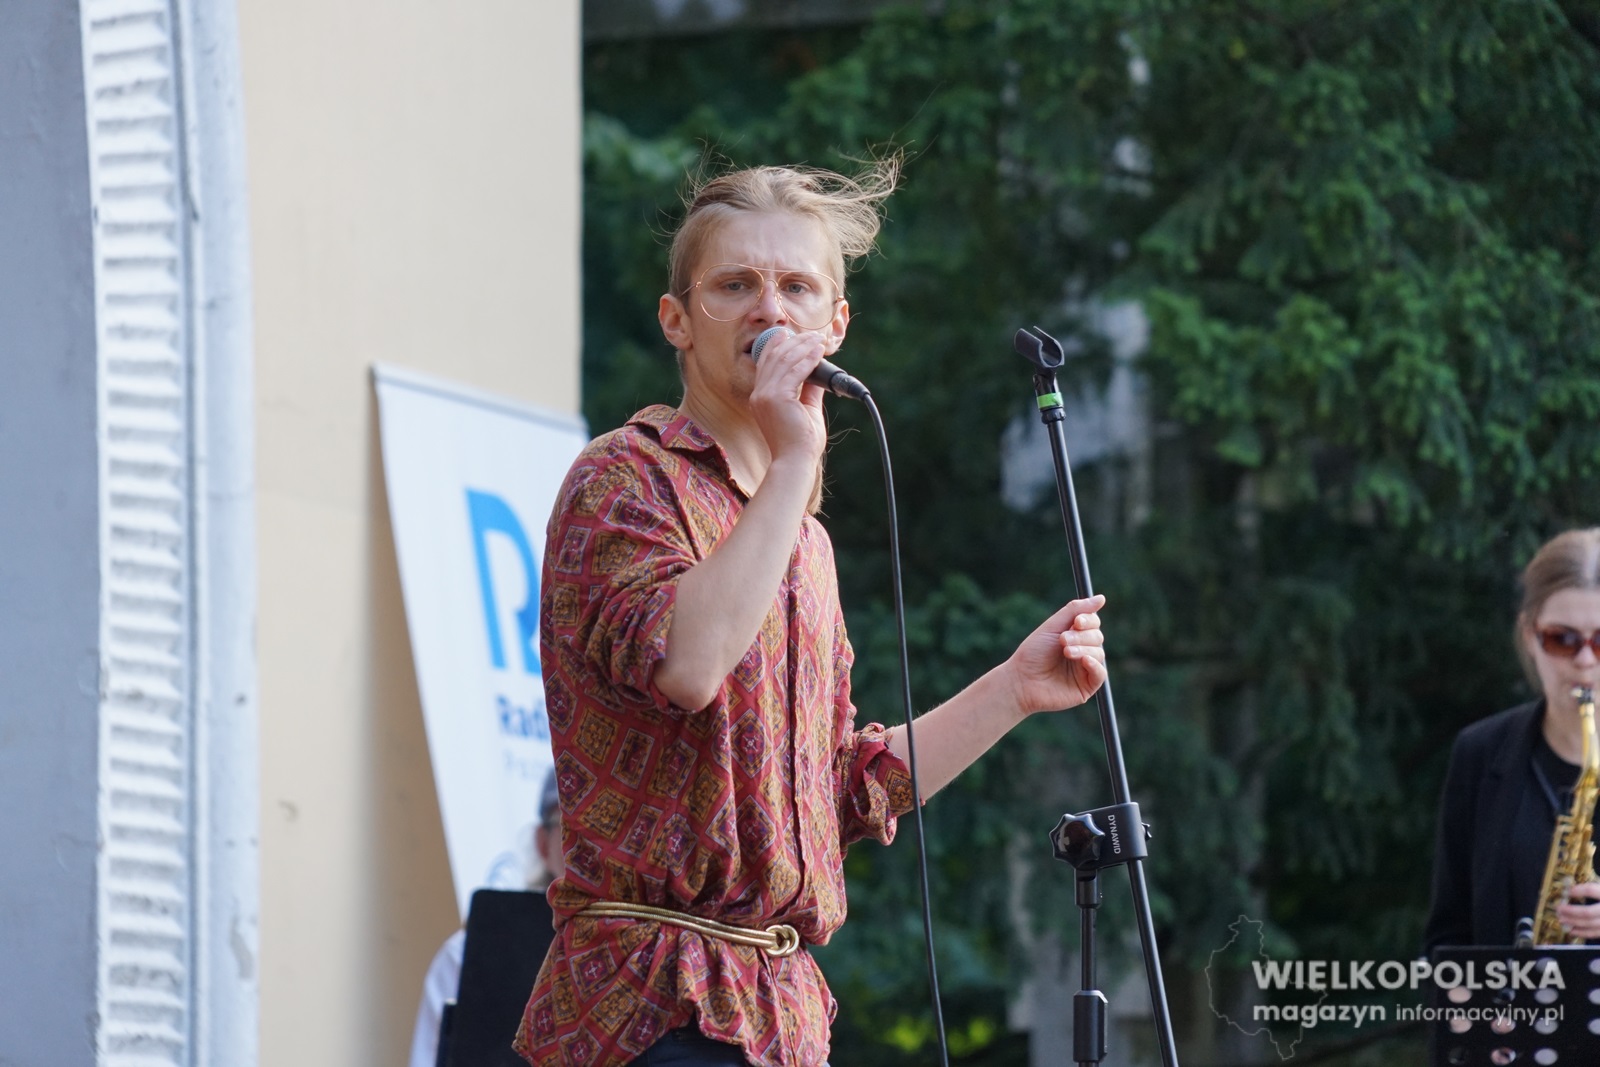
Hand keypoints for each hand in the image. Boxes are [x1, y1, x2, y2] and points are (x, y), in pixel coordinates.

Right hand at [746, 328, 827, 464]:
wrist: (795, 461)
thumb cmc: (800, 442)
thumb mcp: (805, 409)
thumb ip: (809, 389)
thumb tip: (818, 371)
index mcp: (760, 398)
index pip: (766, 364)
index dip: (778, 346)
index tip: (793, 334)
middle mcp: (759, 394)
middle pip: (775, 357)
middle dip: (794, 342)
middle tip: (811, 334)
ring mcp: (765, 395)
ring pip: (785, 360)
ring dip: (803, 347)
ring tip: (818, 339)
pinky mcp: (776, 398)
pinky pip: (795, 371)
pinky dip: (808, 359)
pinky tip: (818, 351)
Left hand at [1006, 594, 1107, 714]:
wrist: (1021, 680)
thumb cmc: (1033, 653)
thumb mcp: (1053, 627)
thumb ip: (1075, 610)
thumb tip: (1101, 598)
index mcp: (1075, 636)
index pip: (1093, 623)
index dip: (1089, 620)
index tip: (1076, 622)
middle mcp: (1083, 651)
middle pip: (1097, 637)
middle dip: (1082, 636)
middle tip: (1063, 640)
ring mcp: (1085, 669)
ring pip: (1099, 653)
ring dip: (1083, 649)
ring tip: (1066, 652)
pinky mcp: (1087, 686)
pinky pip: (1100, 673)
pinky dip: (1094, 665)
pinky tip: (1084, 660)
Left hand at [1557, 881, 1599, 939]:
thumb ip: (1594, 889)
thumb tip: (1571, 889)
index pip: (1592, 890)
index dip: (1579, 890)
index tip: (1567, 890)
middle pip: (1588, 912)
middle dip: (1571, 911)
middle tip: (1558, 909)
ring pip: (1591, 924)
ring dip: (1574, 922)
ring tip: (1561, 919)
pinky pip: (1596, 933)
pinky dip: (1582, 932)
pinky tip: (1572, 930)